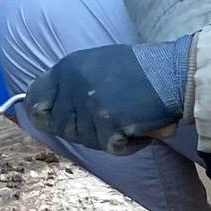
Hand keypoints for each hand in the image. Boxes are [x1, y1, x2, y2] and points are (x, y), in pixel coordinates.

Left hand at [30, 41, 185, 152]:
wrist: (174, 72)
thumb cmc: (140, 68)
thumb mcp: (95, 62)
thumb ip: (69, 82)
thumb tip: (41, 105)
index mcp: (67, 67)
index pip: (36, 98)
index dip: (43, 113)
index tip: (47, 120)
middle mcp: (74, 84)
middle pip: (61, 126)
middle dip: (82, 130)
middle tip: (108, 119)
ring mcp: (90, 105)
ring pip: (86, 140)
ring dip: (106, 137)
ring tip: (127, 117)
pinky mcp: (109, 123)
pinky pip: (111, 148)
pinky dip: (127, 144)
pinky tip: (139, 126)